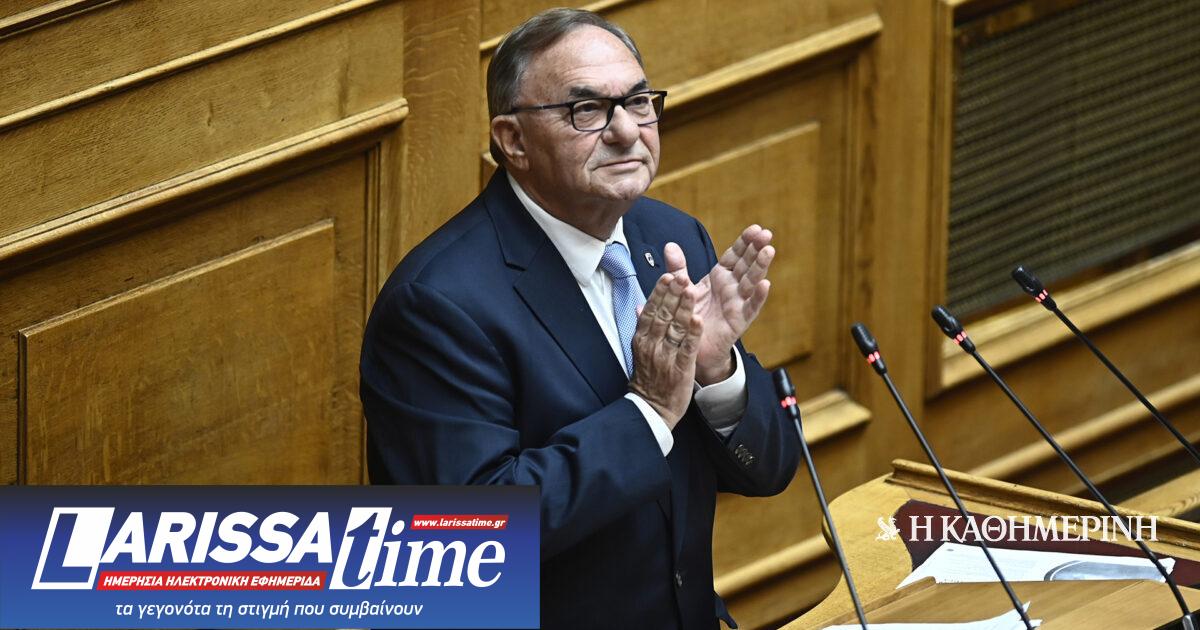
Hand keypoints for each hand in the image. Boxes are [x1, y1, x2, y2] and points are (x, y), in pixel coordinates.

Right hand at [628, 272, 703, 428]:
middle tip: (680, 276)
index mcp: (642, 338)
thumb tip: (642, 306)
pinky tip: (697, 320)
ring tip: (690, 290)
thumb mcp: (641, 350)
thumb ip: (644, 326)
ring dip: (683, 308)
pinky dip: (691, 333)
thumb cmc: (648, 378)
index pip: (651, 310)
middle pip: (662, 314)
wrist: (651, 408)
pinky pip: (686, 348)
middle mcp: (652, 345)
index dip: (659, 292)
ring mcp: (665, 356)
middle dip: (672, 294)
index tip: (667, 276)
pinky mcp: (679, 369)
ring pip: (674, 328)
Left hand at [664, 225, 772, 384]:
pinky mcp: (739, 321)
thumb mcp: (684, 289)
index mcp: (720, 277)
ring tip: (768, 250)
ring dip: (761, 266)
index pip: (734, 256)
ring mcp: (738, 304)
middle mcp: (732, 288)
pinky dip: (758, 297)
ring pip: (751, 282)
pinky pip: (750, 308)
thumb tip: (669, 245)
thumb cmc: (691, 316)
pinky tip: (765, 284)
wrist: (691, 348)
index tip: (755, 228)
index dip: (745, 242)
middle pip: (746, 265)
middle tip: (766, 233)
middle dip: (756, 249)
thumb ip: (678, 268)